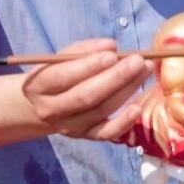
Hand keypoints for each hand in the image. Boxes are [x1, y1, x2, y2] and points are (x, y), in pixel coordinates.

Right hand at [21, 38, 151, 141]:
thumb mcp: (61, 58)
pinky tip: (138, 107)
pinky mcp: (84, 137)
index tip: (113, 54)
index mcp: (38, 85)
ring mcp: (68, 127)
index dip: (89, 66)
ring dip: (126, 90)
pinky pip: (105, 133)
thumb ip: (84, 50)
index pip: (64, 76)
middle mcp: (50, 110)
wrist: (43, 105)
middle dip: (115, 78)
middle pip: (85, 96)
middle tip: (137, 61)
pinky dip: (123, 122)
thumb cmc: (57, 74)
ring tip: (144, 71)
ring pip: (100, 111)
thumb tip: (112, 47)